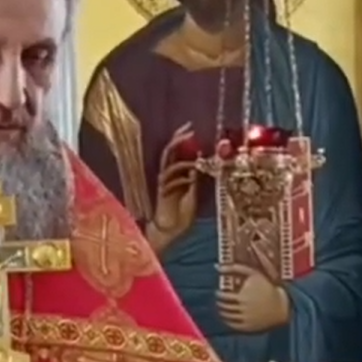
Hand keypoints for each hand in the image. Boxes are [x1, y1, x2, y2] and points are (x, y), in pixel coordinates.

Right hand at [147, 123, 198, 250]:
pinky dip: (181, 177)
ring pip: (169, 163)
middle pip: (169, 152)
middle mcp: (167, 176)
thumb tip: (199, 162)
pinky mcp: (161, 193)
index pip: (177, 152)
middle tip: (189, 130)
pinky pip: (169, 180)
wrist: (169, 233)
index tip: (191, 128)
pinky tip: (190, 180)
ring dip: (182, 159)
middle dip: (178, 140)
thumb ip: (195, 179)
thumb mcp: (194, 194)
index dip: (182, 139)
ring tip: (194, 159)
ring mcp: (163, 184)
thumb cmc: (181, 217)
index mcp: (175, 175)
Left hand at [216, 264, 290, 333]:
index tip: (219, 292)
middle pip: (224, 307)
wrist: (282, 304)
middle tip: (221, 300)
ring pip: (227, 316)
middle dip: (220, 303)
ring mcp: (246, 319)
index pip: (222, 297)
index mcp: (242, 297)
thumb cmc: (266, 286)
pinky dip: (228, 320)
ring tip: (224, 307)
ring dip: (222, 312)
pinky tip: (230, 316)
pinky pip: (233, 325)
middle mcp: (243, 309)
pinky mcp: (249, 327)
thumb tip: (217, 266)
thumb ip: (234, 268)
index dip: (219, 294)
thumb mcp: (253, 273)